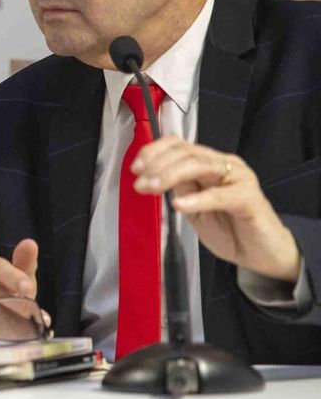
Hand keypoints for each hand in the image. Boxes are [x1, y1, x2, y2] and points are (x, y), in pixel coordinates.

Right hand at [0, 238, 47, 329]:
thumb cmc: (0, 291)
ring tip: (19, 329)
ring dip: (5, 323)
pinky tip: (1, 335)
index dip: (12, 277)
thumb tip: (30, 244)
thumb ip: (24, 263)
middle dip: (12, 306)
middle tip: (28, 317)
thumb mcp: (15, 278)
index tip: (28, 289)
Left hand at [132, 136, 300, 282]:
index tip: (135, 168)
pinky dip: (198, 199)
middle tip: (140, 184)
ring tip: (153, 189)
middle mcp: (224, 164)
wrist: (261, 253)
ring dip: (171, 175)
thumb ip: (179, 189)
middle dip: (157, 165)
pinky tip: (179, 205)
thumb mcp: (193, 208)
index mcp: (208, 164)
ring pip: (200, 165)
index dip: (154, 152)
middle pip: (186, 152)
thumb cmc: (229, 230)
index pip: (178, 145)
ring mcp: (239, 178)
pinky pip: (221, 194)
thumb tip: (155, 177)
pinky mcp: (250, 197)